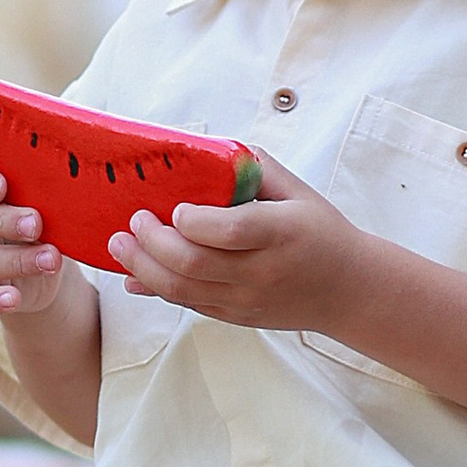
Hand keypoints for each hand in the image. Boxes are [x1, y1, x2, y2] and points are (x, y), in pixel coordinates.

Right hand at [0, 151, 69, 317]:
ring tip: (50, 259)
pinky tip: (14, 298)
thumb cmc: (41, 216)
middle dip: (1, 220)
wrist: (46, 262)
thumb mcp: (42, 198)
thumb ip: (40, 187)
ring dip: (12, 260)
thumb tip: (65, 181)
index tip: (1, 186)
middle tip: (36, 224)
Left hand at [106, 153, 371, 332]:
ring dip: (142, 267)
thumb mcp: (298, 191)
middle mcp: (261, 271)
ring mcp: (246, 299)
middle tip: (132, 221)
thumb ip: (254, 168)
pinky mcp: (235, 316)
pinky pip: (188, 305)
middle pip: (193, 264)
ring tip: (118, 245)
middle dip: (152, 243)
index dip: (193, 222)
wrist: (348, 289)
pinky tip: (133, 273)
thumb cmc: (320, 231)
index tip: (175, 208)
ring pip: (183, 290)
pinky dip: (155, 289)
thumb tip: (207, 151)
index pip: (229, 231)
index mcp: (280, 233)